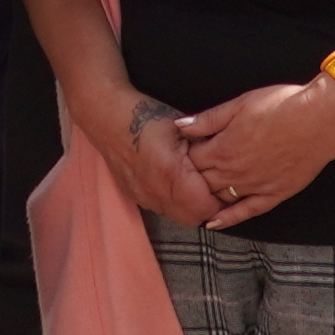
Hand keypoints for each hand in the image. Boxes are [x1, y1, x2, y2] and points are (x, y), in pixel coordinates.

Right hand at [72, 84, 219, 227]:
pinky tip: (177, 183)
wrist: (106, 115)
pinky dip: (174, 202)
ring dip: (191, 206)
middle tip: (216, 188)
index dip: (221, 200)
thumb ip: (205, 148)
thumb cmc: (145, 115)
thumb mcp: (182, 127)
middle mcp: (156, 192)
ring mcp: (143, 197)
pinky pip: (162, 209)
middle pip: (194, 218)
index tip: (228, 186)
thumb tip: (228, 163)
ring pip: (178, 217)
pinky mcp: (135, 196)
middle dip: (208, 207)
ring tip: (197, 184)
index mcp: (172, 173)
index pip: (207, 206)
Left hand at [175, 79, 334, 224]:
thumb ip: (208, 119)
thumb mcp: (239, 105)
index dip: (181, 158)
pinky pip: (245, 212)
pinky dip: (227, 219)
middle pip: (200, 182)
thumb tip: (180, 126)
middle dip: (188, 180)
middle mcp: (233, 172)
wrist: (319, 121)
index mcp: (222, 149)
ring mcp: (253, 186)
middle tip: (179, 180)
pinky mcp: (273, 195)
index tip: (176, 155)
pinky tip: (214, 223)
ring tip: (190, 200)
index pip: (190, 160)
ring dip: (203, 199)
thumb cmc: (281, 106)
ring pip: (219, 198)